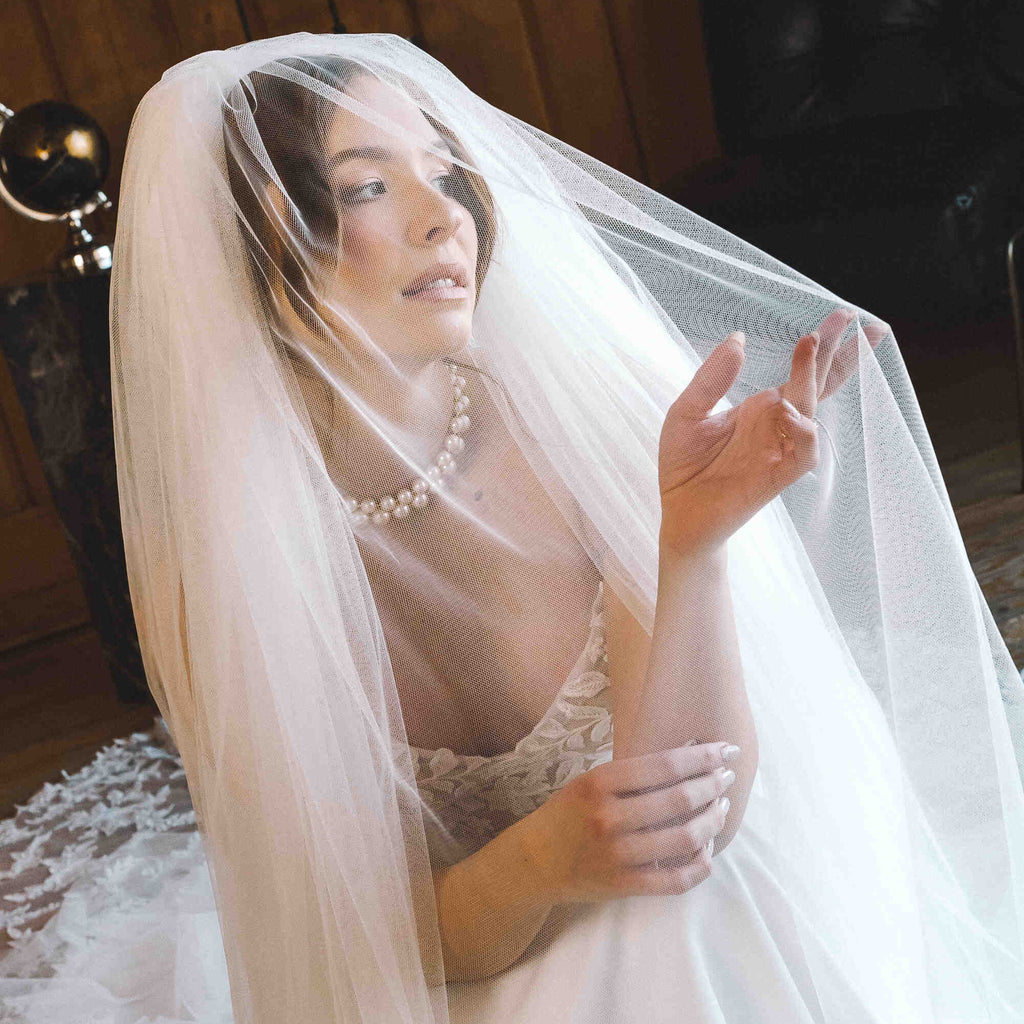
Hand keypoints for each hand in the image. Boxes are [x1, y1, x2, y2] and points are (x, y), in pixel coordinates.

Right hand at [518, 741, 739, 902]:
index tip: (724, 749)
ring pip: (685, 838)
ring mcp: (618, 854)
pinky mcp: (625, 885)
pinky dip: (701, 864)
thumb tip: (688, 757)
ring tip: (721, 807)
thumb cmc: (566, 815)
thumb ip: (630, 775)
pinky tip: (708, 849)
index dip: (702, 756)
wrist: (533, 862)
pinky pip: (677, 879)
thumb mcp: (588, 782)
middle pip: (680, 799)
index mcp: (598, 783)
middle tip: (727, 776)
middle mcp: (608, 817)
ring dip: (713, 820)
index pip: (664, 765)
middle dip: (713, 784)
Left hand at [657, 309, 887, 557]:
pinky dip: (803, 429)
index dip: (824, 346)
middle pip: (820, 383)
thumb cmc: (684, 465)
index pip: (803, 372)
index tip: (843, 315)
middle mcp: (778, 424)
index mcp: (762, 407)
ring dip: (813, 377)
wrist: (679, 514)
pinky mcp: (779, 475)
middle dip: (838, 351)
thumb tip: (738, 338)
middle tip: (852, 317)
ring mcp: (781, 448)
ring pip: (812, 409)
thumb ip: (712, 378)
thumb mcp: (686, 413)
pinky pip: (805, 450)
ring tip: (809, 344)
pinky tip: (788, 409)